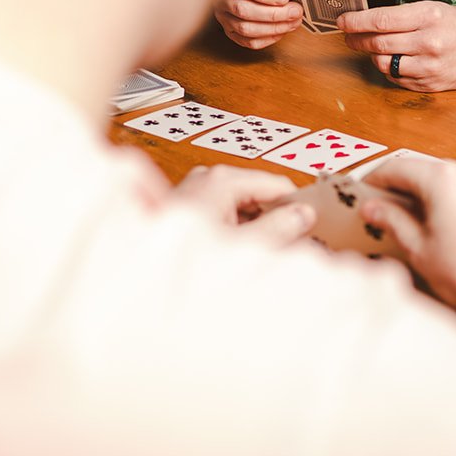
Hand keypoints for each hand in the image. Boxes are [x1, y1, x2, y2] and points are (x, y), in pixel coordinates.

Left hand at [174, 164, 314, 245]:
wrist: (138, 276)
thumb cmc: (186, 255)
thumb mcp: (243, 245)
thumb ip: (279, 228)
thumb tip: (304, 215)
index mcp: (222, 180)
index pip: (276, 184)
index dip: (298, 205)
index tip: (317, 225)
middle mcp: (208, 178)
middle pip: (259, 194)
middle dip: (277, 219)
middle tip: (298, 245)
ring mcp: (196, 191)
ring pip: (243, 206)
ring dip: (258, 227)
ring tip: (273, 254)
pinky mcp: (189, 207)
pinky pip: (226, 214)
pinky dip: (240, 230)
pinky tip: (248, 253)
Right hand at [213, 0, 304, 48]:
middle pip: (243, 10)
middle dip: (274, 14)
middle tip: (296, 12)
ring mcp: (223, 16)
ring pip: (245, 29)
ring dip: (273, 29)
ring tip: (293, 22)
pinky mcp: (230, 30)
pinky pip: (247, 41)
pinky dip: (267, 39)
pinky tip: (281, 31)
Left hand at [338, 1, 455, 90]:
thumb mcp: (433, 9)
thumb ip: (402, 16)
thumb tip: (364, 21)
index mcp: (429, 16)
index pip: (380, 20)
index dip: (355, 22)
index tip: (341, 21)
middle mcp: (429, 42)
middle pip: (378, 43)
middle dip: (357, 40)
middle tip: (348, 36)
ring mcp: (431, 67)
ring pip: (384, 64)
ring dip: (373, 56)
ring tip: (373, 48)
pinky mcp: (432, 85)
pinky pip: (397, 79)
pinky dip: (390, 70)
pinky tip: (393, 61)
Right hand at [355, 157, 455, 323]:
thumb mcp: (419, 249)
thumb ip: (393, 221)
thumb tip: (373, 208)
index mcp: (445, 177)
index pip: (398, 167)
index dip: (376, 179)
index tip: (364, 192)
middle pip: (425, 171)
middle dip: (403, 189)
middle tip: (384, 209)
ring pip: (449, 181)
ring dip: (429, 195)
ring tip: (414, 223)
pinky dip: (453, 202)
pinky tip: (445, 227)